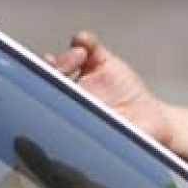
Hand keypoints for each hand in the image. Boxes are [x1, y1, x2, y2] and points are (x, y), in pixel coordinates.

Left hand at [46, 32, 172, 145]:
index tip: (40, 82)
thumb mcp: (108, 142)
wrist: (150, 123)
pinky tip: (85, 42)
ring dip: (67, 55)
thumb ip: (91, 140)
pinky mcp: (102, 62)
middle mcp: (72, 94)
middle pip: (50, 76)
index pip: (45, 98)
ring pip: (66, 59)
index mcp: (68, 114)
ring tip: (80, 56)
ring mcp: (86, 77)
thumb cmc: (126, 138)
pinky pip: (89, 47)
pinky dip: (85, 41)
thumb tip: (72, 147)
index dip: (37, 88)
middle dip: (46, 68)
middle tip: (51, 64)